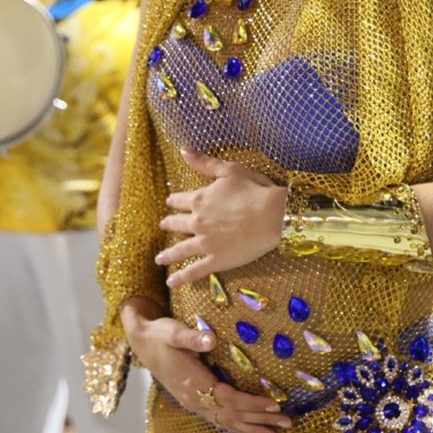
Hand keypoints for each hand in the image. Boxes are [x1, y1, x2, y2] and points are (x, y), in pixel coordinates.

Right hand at [123, 297, 291, 432]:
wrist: (142, 343)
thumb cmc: (161, 335)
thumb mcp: (174, 332)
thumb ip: (192, 337)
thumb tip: (211, 339)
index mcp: (193, 384)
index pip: (229, 399)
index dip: (253, 404)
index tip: (275, 405)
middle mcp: (194, 399)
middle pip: (232, 415)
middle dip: (260, 420)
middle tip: (287, 423)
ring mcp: (193, 403)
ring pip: (226, 422)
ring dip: (251, 429)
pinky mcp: (194, 402)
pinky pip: (219, 420)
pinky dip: (238, 427)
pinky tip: (251, 432)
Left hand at [156, 148, 286, 288]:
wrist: (273, 216)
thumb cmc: (254, 190)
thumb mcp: (229, 171)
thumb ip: (204, 163)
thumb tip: (183, 150)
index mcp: (199, 200)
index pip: (180, 200)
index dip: (174, 201)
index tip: (170, 202)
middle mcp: (197, 222)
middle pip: (177, 224)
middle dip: (169, 224)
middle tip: (164, 226)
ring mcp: (205, 243)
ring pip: (180, 250)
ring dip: (168, 254)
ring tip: (159, 258)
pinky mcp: (216, 260)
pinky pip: (194, 271)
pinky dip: (181, 277)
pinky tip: (171, 282)